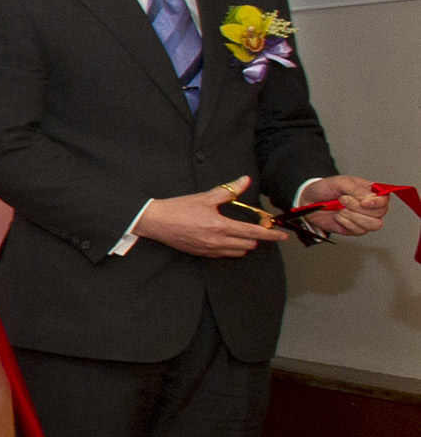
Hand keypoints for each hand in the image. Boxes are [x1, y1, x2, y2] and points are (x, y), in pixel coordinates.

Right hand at [135, 175, 290, 257]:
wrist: (154, 222)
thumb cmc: (178, 208)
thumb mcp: (205, 197)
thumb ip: (229, 190)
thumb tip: (244, 181)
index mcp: (221, 226)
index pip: (254, 232)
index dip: (272, 234)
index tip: (283, 234)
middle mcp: (217, 241)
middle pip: (249, 245)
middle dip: (257, 237)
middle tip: (257, 227)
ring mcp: (209, 250)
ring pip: (238, 252)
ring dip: (244, 244)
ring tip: (241, 234)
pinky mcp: (202, 254)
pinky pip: (225, 255)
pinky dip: (231, 248)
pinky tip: (227, 239)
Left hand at [299, 174, 390, 236]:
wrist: (309, 201)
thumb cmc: (325, 189)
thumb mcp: (341, 182)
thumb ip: (357, 189)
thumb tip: (371, 199)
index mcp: (370, 192)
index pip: (385, 199)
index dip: (377, 203)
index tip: (363, 202)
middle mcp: (370, 206)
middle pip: (380, 213)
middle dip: (358, 208)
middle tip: (343, 200)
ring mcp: (363, 218)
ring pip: (373, 225)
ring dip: (354, 217)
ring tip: (340, 209)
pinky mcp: (354, 229)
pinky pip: (359, 231)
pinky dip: (346, 223)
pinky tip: (338, 217)